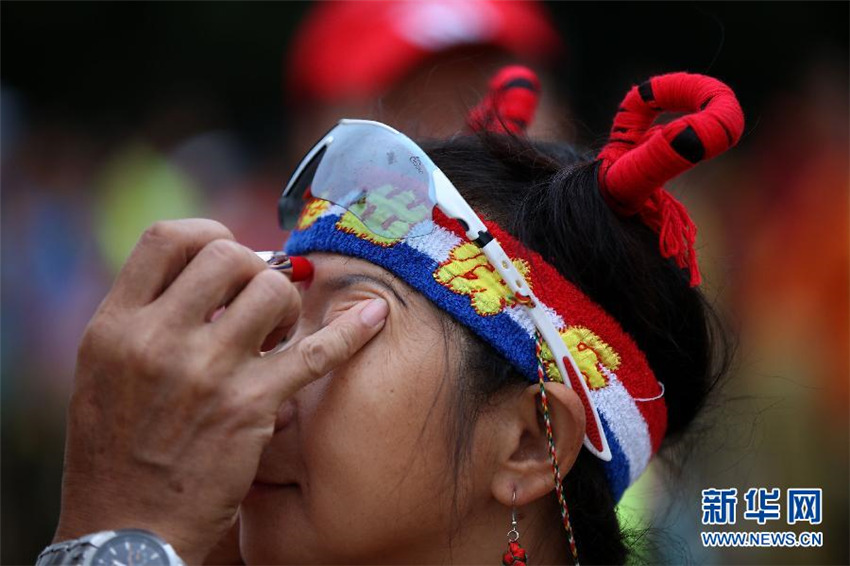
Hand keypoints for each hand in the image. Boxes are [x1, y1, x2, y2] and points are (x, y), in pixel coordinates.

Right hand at [53, 220, 387, 562]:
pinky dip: (351, 331)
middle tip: (258, 305)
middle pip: (228, 256)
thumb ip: (148, 316)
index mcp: (114, 325)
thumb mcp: (105, 371)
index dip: (208, 235)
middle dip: (254, 271)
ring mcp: (206, 371)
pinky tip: (375, 315)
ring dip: (287, 306)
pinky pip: (316, 351)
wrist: (126, 531)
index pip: (168, 239)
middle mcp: (157, 339)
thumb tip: (212, 273)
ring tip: (279, 336)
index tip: (228, 256)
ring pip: (272, 290)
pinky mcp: (251, 406)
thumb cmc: (116, 452)